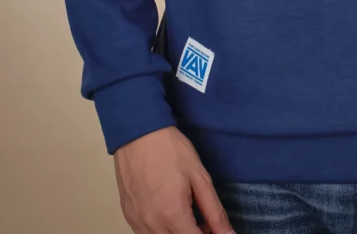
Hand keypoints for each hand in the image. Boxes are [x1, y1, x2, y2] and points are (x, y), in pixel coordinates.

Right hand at [113, 126, 233, 233]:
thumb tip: (228, 233)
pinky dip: (162, 231)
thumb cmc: (170, 150)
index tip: (215, 229)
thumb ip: (214, 210)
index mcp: (172, 215)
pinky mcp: (128, 217)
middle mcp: (151, 225)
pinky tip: (170, 214)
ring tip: (188, 217)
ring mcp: (136, 223)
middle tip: (204, 222)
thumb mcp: (199, 177)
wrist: (139, 133)